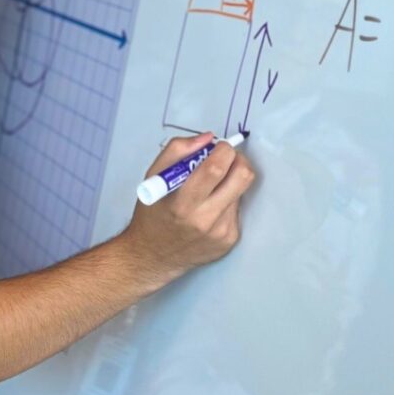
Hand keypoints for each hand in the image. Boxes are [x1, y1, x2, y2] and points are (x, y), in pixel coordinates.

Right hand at [119, 132, 256, 290]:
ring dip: (229, 182)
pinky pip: (237, 209)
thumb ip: (177, 151)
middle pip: (242, 178)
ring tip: (209, 189)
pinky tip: (209, 208)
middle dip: (238, 160)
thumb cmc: (152, 215)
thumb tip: (208, 138)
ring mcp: (221, 232)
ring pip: (241, 192)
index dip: (224, 150)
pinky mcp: (230, 240)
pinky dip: (227, 201)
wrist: (152, 256)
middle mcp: (205, 220)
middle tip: (226, 159)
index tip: (220, 146)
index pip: (216, 169)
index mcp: (183, 204)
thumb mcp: (152, 179)